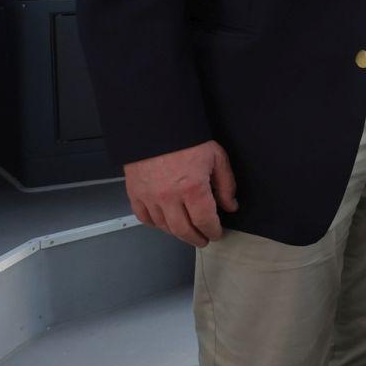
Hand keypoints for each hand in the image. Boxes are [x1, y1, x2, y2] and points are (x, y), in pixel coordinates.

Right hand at [123, 140, 237, 247]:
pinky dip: (155, 224)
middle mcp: (169, 197)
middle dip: (196, 238)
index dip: (213, 231)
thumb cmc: (188, 139)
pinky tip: (165, 223)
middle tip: (203, 240)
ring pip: (164, 226)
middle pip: (183, 230)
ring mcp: (149, 197)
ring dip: (177, 233)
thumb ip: (225, 185)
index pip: (205, 221)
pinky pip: (144, 217)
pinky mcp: (135, 193)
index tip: (216, 233)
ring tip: (187, 232)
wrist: (156, 126)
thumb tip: (230, 206)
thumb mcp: (217, 158)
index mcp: (193, 188)